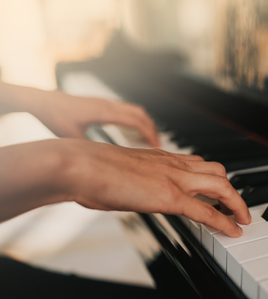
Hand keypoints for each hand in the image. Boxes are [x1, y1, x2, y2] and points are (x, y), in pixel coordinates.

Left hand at [0, 82, 159, 145]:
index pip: (135, 121)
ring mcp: (105, 102)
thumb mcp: (72, 137)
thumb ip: (90, 148)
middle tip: (159, 144)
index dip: (149, 134)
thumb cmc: (55, 115)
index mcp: (104, 111)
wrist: (42, 100)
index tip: (157, 147)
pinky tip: (133, 130)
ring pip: (135, 109)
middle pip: (140, 113)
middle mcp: (108, 104)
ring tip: (150, 138)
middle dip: (153, 129)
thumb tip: (102, 162)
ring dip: (145, 123)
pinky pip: (126, 109)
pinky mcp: (102, 103)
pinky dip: (136, 119)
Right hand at [0, 139, 249, 236]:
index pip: (200, 163)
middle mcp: (174, 164)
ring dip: (236, 203)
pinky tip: (234, 231)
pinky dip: (225, 221)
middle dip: (232, 189)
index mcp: (162, 157)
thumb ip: (138, 177)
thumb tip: (138, 189)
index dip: (215, 177)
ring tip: (243, 218)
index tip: (221, 189)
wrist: (81, 164)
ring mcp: (174, 179)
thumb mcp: (123, 170)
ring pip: (221, 186)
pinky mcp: (170, 197)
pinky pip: (207, 210)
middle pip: (218, 172)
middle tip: (238, 205)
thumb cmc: (93, 168)